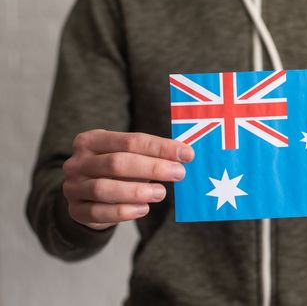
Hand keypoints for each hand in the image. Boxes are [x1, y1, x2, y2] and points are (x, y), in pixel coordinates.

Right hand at [62, 129, 193, 229]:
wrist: (86, 196)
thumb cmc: (116, 171)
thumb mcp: (128, 157)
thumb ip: (151, 155)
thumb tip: (184, 156)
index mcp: (92, 140)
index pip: (130, 140)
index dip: (160, 147)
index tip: (186, 154)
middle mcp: (78, 162)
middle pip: (117, 162)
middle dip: (152, 168)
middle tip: (179, 173)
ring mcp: (73, 187)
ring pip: (104, 188)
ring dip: (137, 191)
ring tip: (161, 193)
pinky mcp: (75, 211)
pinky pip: (98, 212)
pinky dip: (123, 211)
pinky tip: (143, 209)